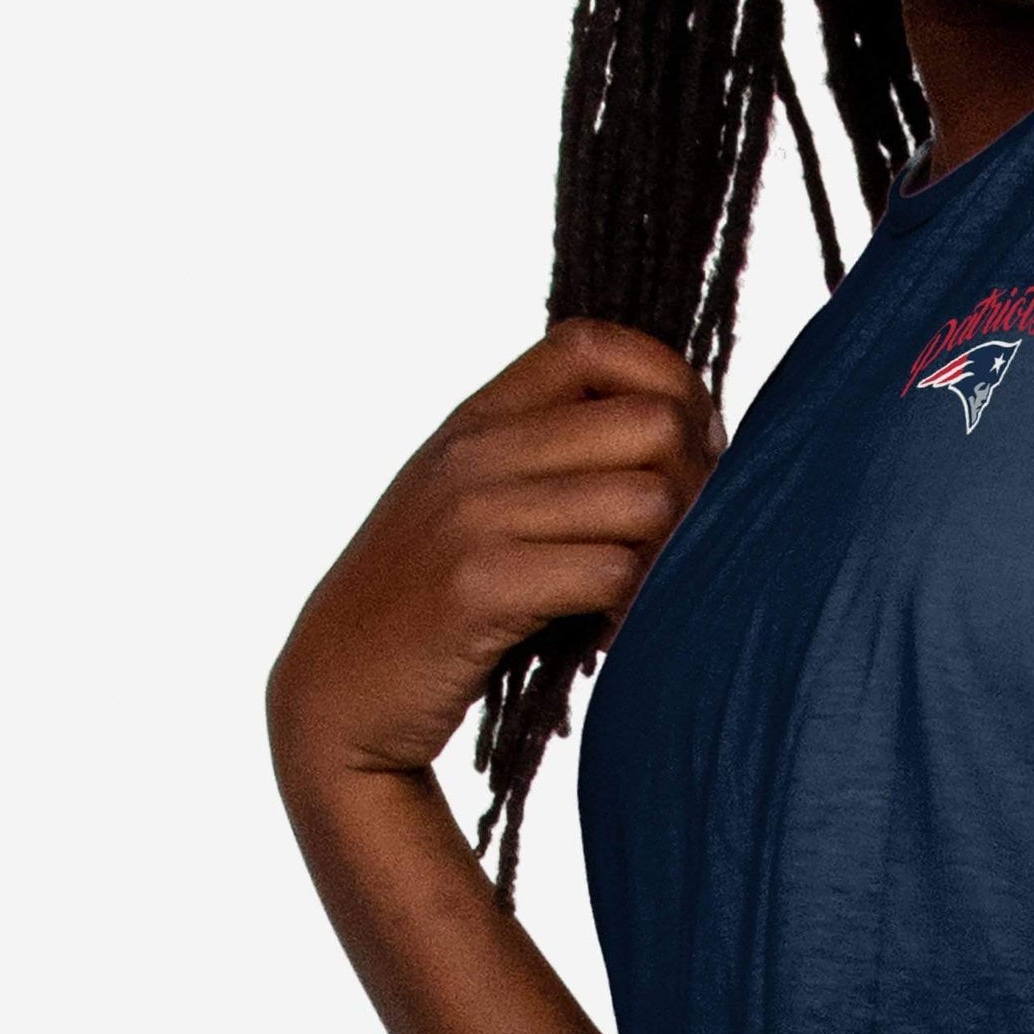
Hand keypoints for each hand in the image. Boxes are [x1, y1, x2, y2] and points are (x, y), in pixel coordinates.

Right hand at [268, 317, 725, 782]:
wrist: (336, 690)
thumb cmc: (429, 604)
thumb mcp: (474, 501)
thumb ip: (548, 455)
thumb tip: (681, 431)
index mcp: (478, 418)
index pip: (596, 344)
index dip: (670, 385)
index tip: (690, 451)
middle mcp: (475, 452)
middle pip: (652, 423)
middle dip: (696, 485)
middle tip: (684, 543)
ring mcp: (473, 516)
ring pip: (648, 502)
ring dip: (671, 557)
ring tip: (647, 596)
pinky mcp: (478, 587)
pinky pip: (611, 574)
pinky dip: (634, 611)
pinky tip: (615, 635)